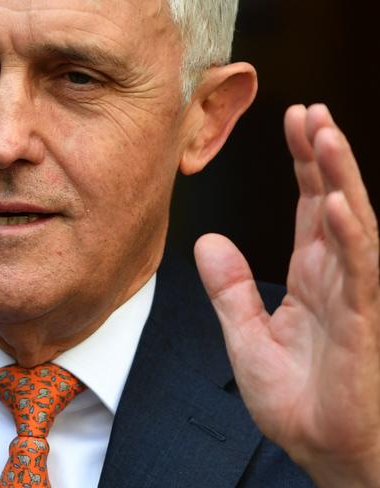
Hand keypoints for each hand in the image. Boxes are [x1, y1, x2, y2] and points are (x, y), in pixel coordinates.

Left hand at [194, 104, 379, 486]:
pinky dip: (345, 234)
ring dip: (338, 178)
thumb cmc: (293, 398)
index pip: (309, 207)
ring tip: (324, 133)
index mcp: (311, 276)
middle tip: (309, 110)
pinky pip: (356, 271)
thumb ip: (229, 287)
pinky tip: (333, 201)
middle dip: (323, 155)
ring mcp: (351, 296)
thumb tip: (208, 241)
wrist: (317, 445)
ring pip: (351, 224)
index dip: (304, 164)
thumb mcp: (245, 333)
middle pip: (332, 202)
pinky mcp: (359, 323)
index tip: (293, 122)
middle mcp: (336, 277)